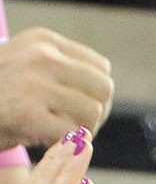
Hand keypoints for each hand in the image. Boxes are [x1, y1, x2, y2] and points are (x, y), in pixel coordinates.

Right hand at [0, 28, 113, 150]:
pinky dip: (67, 143)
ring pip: (93, 110)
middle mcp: (40, 55)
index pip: (101, 67)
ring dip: (85, 130)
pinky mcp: (26, 112)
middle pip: (104, 88)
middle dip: (97, 113)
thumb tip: (103, 93)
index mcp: (42, 40)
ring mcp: (33, 82)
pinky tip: (48, 143)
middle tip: (79, 128)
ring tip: (63, 136)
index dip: (96, 94)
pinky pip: (73, 131)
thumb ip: (58, 69)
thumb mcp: (24, 67)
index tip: (81, 109)